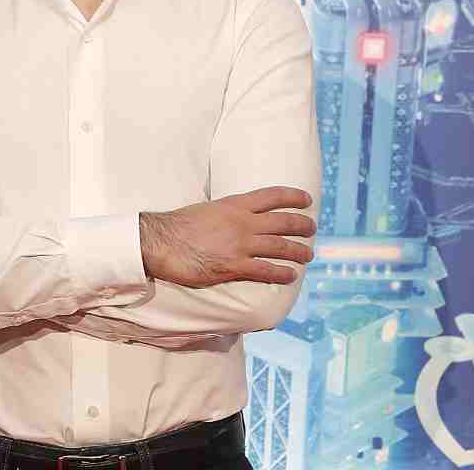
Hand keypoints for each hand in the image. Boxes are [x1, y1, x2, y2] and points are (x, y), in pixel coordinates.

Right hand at [139, 187, 314, 287]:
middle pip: (282, 221)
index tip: (306, 199)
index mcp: (234, 205)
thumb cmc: (178, 226)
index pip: (272, 196)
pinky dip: (281, 273)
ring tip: (308, 255)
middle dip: (302, 225)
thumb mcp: (207, 209)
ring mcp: (240, 244)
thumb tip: (233, 218)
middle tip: (312, 229)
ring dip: (298, 251)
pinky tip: (290, 276)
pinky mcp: (233, 266)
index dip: (293, 196)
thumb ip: (225, 214)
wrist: (161, 241)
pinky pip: (265, 270)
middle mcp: (242, 222)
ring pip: (280, 246)